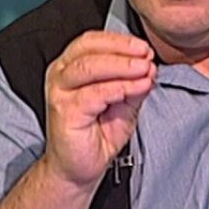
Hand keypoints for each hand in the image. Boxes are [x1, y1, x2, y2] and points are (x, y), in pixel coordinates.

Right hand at [42, 31, 155, 187]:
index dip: (119, 41)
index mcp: (70, 66)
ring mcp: (59, 93)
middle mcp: (60, 75)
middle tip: (146, 55)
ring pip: (89, 67)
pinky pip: (94, 93)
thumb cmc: (97, 134)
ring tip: (145, 69)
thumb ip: (134, 83)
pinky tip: (137, 87)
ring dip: (122, 66)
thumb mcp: (124, 102)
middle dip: (122, 50)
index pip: (92, 41)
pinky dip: (120, 87)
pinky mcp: (65, 112)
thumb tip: (149, 66)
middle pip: (89, 50)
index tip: (144, 47)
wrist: (80, 168)